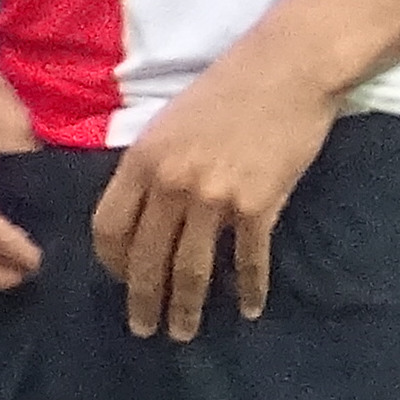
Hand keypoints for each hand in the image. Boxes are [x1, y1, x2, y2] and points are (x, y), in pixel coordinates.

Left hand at [85, 21, 347, 339]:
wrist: (289, 67)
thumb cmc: (230, 87)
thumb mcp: (171, 120)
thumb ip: (153, 164)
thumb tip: (145, 209)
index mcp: (144, 159)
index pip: (110, 228)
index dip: (111, 264)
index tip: (121, 282)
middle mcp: (172, 183)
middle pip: (146, 259)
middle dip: (143, 301)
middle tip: (145, 329)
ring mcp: (215, 197)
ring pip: (191, 269)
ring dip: (186, 308)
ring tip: (185, 332)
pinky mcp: (258, 204)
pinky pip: (248, 260)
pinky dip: (248, 288)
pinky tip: (249, 307)